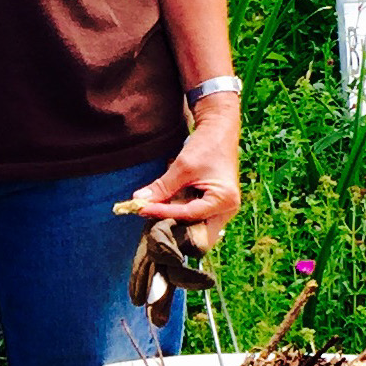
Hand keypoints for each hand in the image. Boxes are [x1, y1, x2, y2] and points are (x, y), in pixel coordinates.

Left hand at [129, 95, 240, 251]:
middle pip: (197, 234)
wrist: (219, 131)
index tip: (141, 208)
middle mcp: (227, 210)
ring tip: (154, 215)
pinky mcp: (215, 207)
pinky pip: (196, 220)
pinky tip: (164, 210)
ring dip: (176, 224)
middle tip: (149, 222)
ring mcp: (223, 211)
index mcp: (224, 200)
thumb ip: (162, 187)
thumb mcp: (182, 167)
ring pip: (196, 229)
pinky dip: (180, 217)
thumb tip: (138, 200)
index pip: (189, 214)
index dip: (163, 212)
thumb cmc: (206, 145)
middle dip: (174, 230)